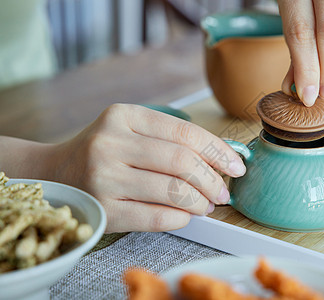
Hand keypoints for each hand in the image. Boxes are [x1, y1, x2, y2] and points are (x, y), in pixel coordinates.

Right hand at [44, 104, 245, 231]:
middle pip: (181, 161)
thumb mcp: (131, 130)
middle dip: (213, 180)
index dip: (218, 150)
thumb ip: (170, 139)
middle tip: (223, 192)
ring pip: (172, 190)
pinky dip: (180, 218)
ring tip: (207, 205)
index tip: (236, 166)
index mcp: (123, 116)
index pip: (184, 132)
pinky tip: (186, 215)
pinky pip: (156, 217)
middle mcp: (110, 143)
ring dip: (200, 201)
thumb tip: (221, 160)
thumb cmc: (104, 152)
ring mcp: (104, 177)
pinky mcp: (103, 209)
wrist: (57, 174)